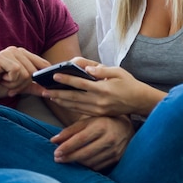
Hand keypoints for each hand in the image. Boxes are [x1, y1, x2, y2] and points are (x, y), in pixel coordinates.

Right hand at [0, 47, 49, 97]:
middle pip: (34, 71)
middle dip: (23, 84)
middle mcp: (17, 50)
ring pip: (26, 73)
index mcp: (23, 54)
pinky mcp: (1, 57)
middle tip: (11, 87)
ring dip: (15, 84)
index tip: (37, 87)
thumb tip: (47, 91)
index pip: (43, 63)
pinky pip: (16, 71)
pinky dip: (10, 81)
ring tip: (4, 81)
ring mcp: (9, 52)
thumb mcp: (17, 87)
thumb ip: (32, 87)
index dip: (43, 77)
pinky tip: (1, 78)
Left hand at [43, 57, 163, 116]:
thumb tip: (85, 67)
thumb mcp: (117, 71)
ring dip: (60, 101)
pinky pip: (80, 111)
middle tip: (43, 90)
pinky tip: (61, 102)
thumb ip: (100, 69)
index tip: (54, 75)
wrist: (139, 101)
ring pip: (74, 106)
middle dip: (57, 93)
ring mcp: (98, 110)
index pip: (80, 84)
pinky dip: (69, 106)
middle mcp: (99, 101)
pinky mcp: (98, 114)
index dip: (66, 79)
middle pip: (73, 97)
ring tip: (48, 96)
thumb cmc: (128, 83)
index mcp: (103, 88)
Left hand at [50, 115, 133, 170]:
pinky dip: (86, 166)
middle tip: (57, 159)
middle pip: (84, 153)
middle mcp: (109, 138)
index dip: (67, 147)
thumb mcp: (87, 121)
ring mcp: (114, 150)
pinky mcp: (116, 159)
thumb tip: (53, 140)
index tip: (55, 152)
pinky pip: (97, 166)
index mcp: (101, 126)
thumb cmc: (103, 122)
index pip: (80, 139)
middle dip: (69, 157)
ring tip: (66, 159)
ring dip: (76, 162)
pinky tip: (79, 162)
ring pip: (90, 161)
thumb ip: (70, 130)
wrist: (126, 128)